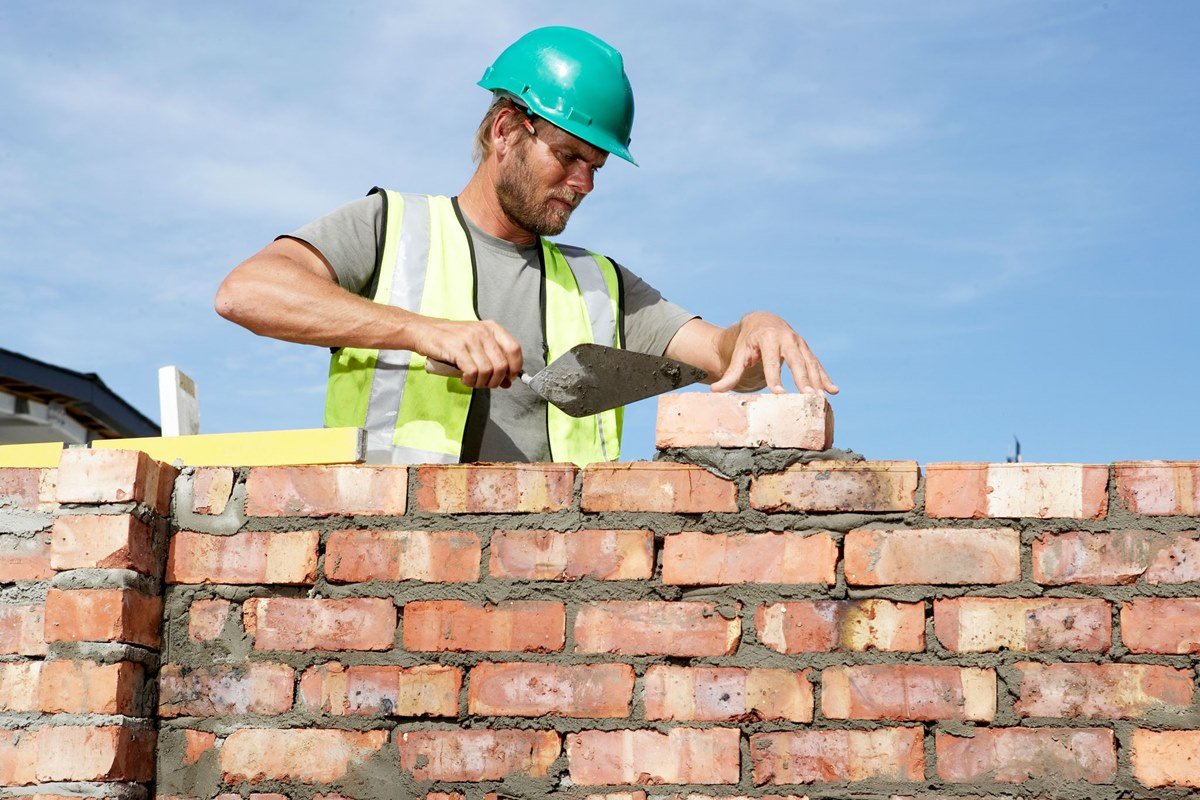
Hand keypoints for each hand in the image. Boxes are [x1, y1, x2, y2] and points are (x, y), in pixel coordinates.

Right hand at [412, 318, 522, 388]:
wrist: (425, 331)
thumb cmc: (452, 339)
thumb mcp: (477, 344)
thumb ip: (493, 360)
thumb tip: (507, 382)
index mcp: (492, 328)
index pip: (515, 349)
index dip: (515, 368)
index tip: (508, 378)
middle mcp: (484, 331)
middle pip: (502, 365)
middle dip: (496, 381)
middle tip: (486, 383)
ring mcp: (470, 339)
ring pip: (488, 371)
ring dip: (481, 383)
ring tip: (473, 381)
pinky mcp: (457, 348)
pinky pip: (473, 372)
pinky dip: (470, 381)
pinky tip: (465, 379)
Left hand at [709, 311, 837, 394]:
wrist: (763, 321)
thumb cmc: (749, 341)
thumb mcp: (739, 354)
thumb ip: (731, 373)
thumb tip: (714, 391)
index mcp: (768, 339)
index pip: (772, 361)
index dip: (775, 377)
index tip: (779, 394)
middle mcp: (787, 339)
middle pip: (796, 361)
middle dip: (803, 380)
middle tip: (808, 397)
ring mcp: (799, 344)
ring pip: (810, 363)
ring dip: (818, 381)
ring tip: (821, 399)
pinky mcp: (806, 350)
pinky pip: (817, 365)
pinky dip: (825, 378)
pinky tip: (834, 391)